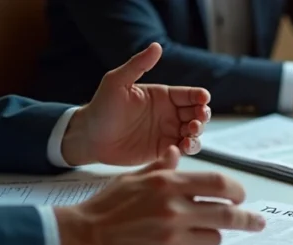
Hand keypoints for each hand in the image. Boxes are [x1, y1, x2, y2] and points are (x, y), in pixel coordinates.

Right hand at [54, 146, 265, 244]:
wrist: (82, 239)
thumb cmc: (106, 208)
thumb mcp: (132, 179)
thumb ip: (160, 168)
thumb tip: (178, 151)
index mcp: (167, 185)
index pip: (218, 183)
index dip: (236, 191)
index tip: (242, 197)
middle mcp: (174, 211)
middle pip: (228, 215)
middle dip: (248, 220)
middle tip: (257, 223)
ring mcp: (172, 239)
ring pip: (214, 239)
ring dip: (208, 236)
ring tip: (188, 235)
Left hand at [61, 43, 211, 166]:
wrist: (89, 137)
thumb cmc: (101, 107)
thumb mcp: (117, 81)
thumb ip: (138, 65)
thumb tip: (156, 46)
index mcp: (162, 96)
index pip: (188, 94)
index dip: (200, 96)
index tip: (203, 98)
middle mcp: (168, 114)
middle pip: (196, 114)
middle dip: (202, 116)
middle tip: (198, 118)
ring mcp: (167, 133)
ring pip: (193, 133)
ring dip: (197, 134)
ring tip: (190, 134)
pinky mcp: (163, 151)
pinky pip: (182, 151)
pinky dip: (187, 149)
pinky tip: (182, 147)